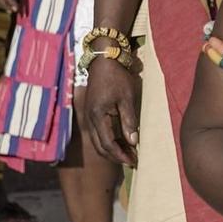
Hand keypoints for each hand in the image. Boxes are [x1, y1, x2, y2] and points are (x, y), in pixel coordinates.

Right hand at [81, 52, 140, 166]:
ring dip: (112, 150)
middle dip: (116, 156)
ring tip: (129, 153)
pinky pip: (98, 133)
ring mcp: (89, 116)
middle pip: (100, 147)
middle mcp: (90, 119)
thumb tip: (133, 141)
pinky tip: (121, 141)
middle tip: (132, 161)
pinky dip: (108, 141)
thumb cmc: (116, 77)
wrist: (103, 60)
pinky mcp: (91, 112)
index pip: (108, 144)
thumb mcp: (126, 97)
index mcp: (98, 116)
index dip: (120, 155)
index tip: (133, 161)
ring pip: (98, 141)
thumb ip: (129, 120)